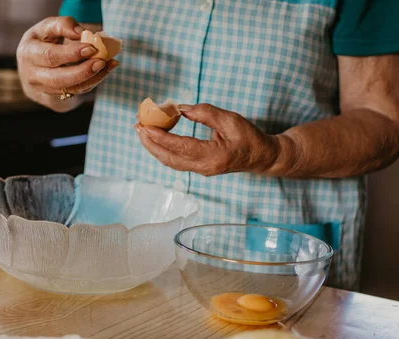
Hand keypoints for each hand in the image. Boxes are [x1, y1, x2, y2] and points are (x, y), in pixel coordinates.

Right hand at [17, 17, 117, 97]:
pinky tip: (104, 71)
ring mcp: (42, 89)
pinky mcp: (54, 96)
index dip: (71, 53)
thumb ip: (62, 25)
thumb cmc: (43, 41)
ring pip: (68, 88)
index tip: (91, 48)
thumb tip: (80, 33)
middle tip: (100, 61)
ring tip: (106, 65)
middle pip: (57, 78)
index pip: (49, 55)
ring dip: (90, 78)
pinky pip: (75, 92)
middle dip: (82, 71)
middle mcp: (32, 74)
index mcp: (28, 52)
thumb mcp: (47, 28)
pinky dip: (92, 82)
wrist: (33, 65)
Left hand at [135, 104, 280, 175]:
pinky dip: (162, 150)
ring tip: (141, 131)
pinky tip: (156, 138)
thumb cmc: (249, 137)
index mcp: (212, 156)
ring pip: (170, 161)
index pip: (179, 146)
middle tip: (137, 126)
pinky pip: (175, 161)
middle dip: (150, 143)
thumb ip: (205, 113)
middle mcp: (203, 167)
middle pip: (169, 158)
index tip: (144, 125)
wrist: (261, 157)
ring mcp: (200, 170)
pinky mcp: (199, 168)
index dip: (159, 136)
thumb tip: (179, 108)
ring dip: (153, 147)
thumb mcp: (231, 119)